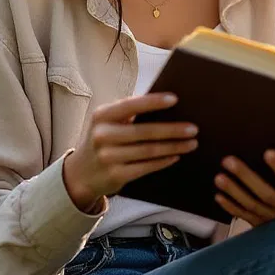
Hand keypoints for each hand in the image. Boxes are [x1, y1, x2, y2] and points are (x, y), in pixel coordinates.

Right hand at [63, 92, 197, 212]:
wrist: (80, 173)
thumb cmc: (103, 139)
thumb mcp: (107, 121)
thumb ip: (128, 111)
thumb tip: (164, 102)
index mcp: (102, 115)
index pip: (131, 105)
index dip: (153, 102)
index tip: (175, 99)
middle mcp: (102, 135)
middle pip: (145, 131)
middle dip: (172, 130)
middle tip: (194, 128)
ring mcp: (108, 157)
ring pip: (149, 151)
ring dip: (174, 147)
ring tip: (192, 143)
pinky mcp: (115, 175)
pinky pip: (146, 167)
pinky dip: (163, 161)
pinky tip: (176, 156)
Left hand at [214, 141, 274, 226]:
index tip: (268, 153)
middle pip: (266, 193)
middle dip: (246, 177)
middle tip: (228, 161)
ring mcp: (274, 219)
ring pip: (252, 205)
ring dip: (234, 192)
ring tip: (219, 177)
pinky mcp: (263, 226)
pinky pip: (245, 216)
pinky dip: (231, 207)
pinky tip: (219, 196)